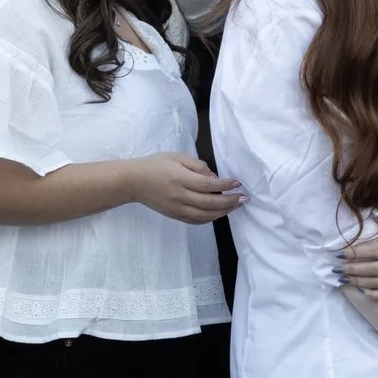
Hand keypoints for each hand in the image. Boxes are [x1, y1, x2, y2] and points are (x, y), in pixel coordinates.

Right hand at [127, 152, 244, 224]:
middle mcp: (180, 196)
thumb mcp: (176, 157)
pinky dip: (210, 219)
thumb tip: (214, 178)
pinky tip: (219, 214)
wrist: (133, 182)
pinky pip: (195, 221)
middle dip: (230, 202)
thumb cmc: (155, 165)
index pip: (208, 186)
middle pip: (210, 203)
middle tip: (244, 198)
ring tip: (235, 207)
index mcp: (180, 179)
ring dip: (223, 213)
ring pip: (205, 216)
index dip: (225, 186)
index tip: (238, 183)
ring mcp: (177, 208)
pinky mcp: (174, 215)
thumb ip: (197, 166)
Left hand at [342, 208, 377, 299]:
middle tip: (337, 268)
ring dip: (357, 282)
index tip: (341, 254)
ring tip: (343, 278)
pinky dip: (372, 293)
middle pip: (372, 269)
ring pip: (376, 283)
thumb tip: (374, 216)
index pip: (374, 252)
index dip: (356, 253)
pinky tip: (360, 289)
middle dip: (352, 269)